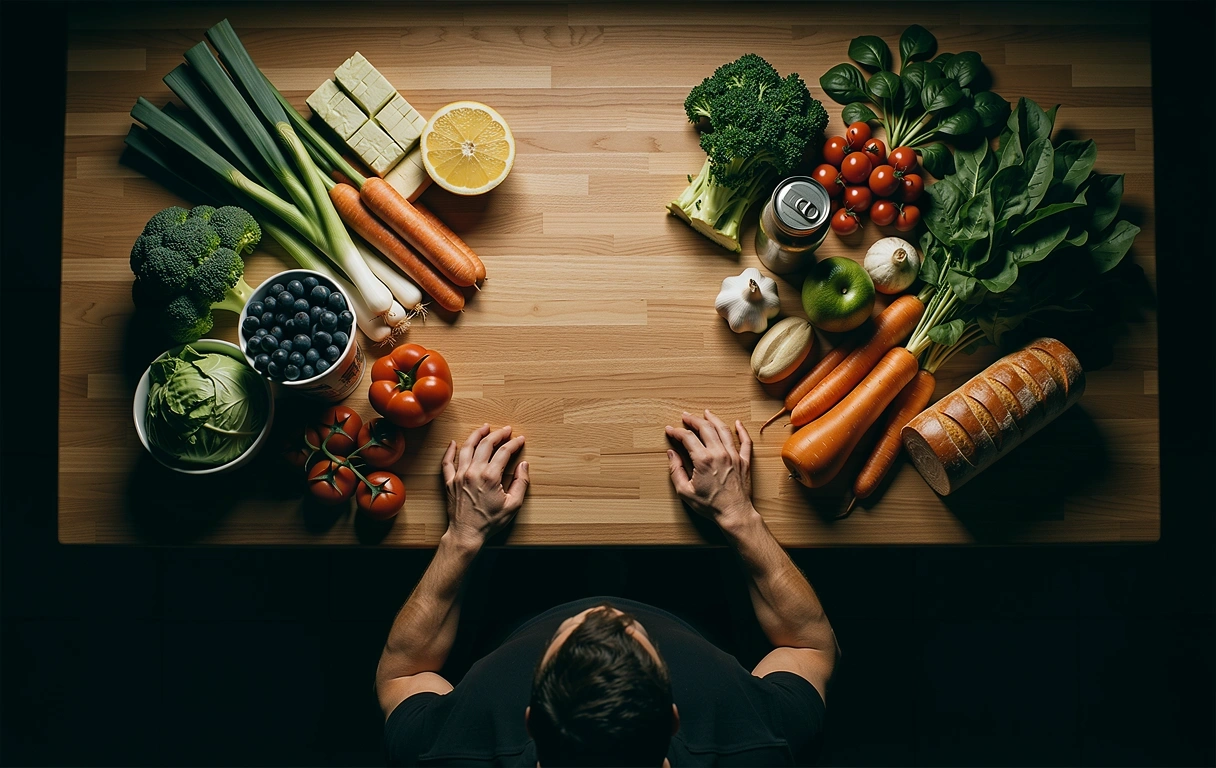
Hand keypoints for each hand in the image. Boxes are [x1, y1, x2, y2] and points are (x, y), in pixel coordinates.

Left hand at [442, 424, 528, 548]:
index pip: (504, 452)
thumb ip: (521, 483)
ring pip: (466, 448)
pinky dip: (449, 450)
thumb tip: (524, 465)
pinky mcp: (449, 482)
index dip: (514, 443)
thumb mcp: (513, 505)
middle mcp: (473, 472)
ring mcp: (459, 476)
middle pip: (486, 445)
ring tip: (484, 428)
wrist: (467, 534)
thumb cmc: (490, 522)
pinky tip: (454, 443)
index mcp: (490, 477)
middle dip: (498, 434)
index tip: (520, 439)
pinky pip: (447, 462)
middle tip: (506, 430)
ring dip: (476, 435)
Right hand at [665, 410, 754, 526]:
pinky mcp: (744, 461)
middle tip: (685, 416)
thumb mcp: (685, 491)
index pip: (687, 437)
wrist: (734, 514)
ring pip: (723, 430)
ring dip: (713, 419)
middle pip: (705, 428)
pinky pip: (745, 442)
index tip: (670, 430)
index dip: (676, 431)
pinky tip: (738, 423)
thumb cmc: (710, 506)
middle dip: (693, 420)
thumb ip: (676, 471)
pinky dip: (742, 430)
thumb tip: (671, 454)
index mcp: (703, 460)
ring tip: (706, 413)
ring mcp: (733, 456)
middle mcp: (719, 453)